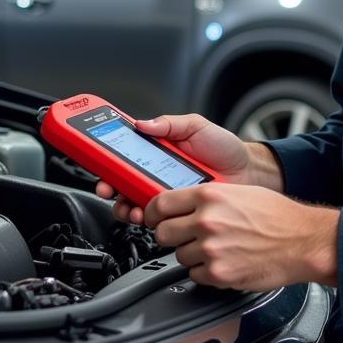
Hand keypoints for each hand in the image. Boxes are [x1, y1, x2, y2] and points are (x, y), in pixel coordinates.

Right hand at [94, 114, 250, 224]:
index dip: (107, 158)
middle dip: (109, 187)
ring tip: (130, 206)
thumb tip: (143, 123)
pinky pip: (156, 219)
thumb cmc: (224, 147)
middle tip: (108, 188)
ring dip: (124, 206)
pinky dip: (147, 220)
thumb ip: (170, 124)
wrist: (247, 171)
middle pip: (122, 183)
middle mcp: (156, 174)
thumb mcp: (196, 126)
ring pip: (134, 204)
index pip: (124, 155)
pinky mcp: (177, 212)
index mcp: (157, 151)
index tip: (95, 157)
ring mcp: (165, 195)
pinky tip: (148, 217)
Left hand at [144, 183, 338, 290]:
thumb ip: (207, 199)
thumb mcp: (239, 192)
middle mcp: (206, 221)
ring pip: (179, 257)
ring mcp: (211, 249)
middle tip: (186, 236)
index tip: (155, 217)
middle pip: (162, 233)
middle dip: (171, 236)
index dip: (154, 213)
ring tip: (217, 248)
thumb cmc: (277, 215)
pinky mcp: (218, 274)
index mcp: (209, 196)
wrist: (302, 240)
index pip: (160, 204)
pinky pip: (195, 276)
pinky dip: (206, 272)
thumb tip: (183, 206)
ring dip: (192, 255)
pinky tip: (224, 261)